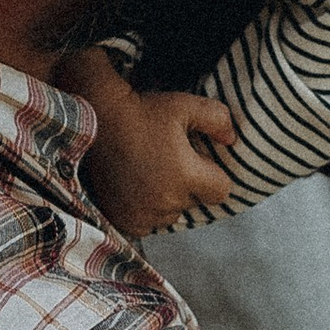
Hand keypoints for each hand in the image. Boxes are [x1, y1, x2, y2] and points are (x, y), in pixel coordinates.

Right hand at [69, 50, 239, 236]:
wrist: (97, 119)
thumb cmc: (143, 111)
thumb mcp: (186, 106)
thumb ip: (218, 120)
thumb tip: (232, 139)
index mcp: (186, 175)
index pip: (221, 191)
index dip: (214, 176)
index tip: (199, 162)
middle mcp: (166, 201)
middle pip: (194, 203)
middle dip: (188, 186)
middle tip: (168, 161)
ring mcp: (142, 213)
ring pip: (170, 215)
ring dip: (166, 200)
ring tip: (150, 172)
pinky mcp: (123, 219)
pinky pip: (147, 223)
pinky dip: (144, 210)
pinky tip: (136, 186)